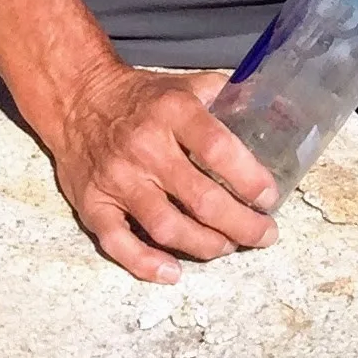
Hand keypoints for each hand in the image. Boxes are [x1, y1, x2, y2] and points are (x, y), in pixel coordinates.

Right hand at [47, 60, 277, 283]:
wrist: (77, 99)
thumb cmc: (143, 97)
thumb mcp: (187, 84)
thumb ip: (230, 96)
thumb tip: (280, 111)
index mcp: (173, 111)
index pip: (218, 149)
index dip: (249, 178)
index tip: (269, 197)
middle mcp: (145, 147)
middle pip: (199, 199)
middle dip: (241, 225)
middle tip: (263, 234)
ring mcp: (117, 180)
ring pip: (166, 227)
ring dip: (204, 245)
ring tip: (227, 246)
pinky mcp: (93, 204)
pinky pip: (118, 243)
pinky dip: (146, 264)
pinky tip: (173, 273)